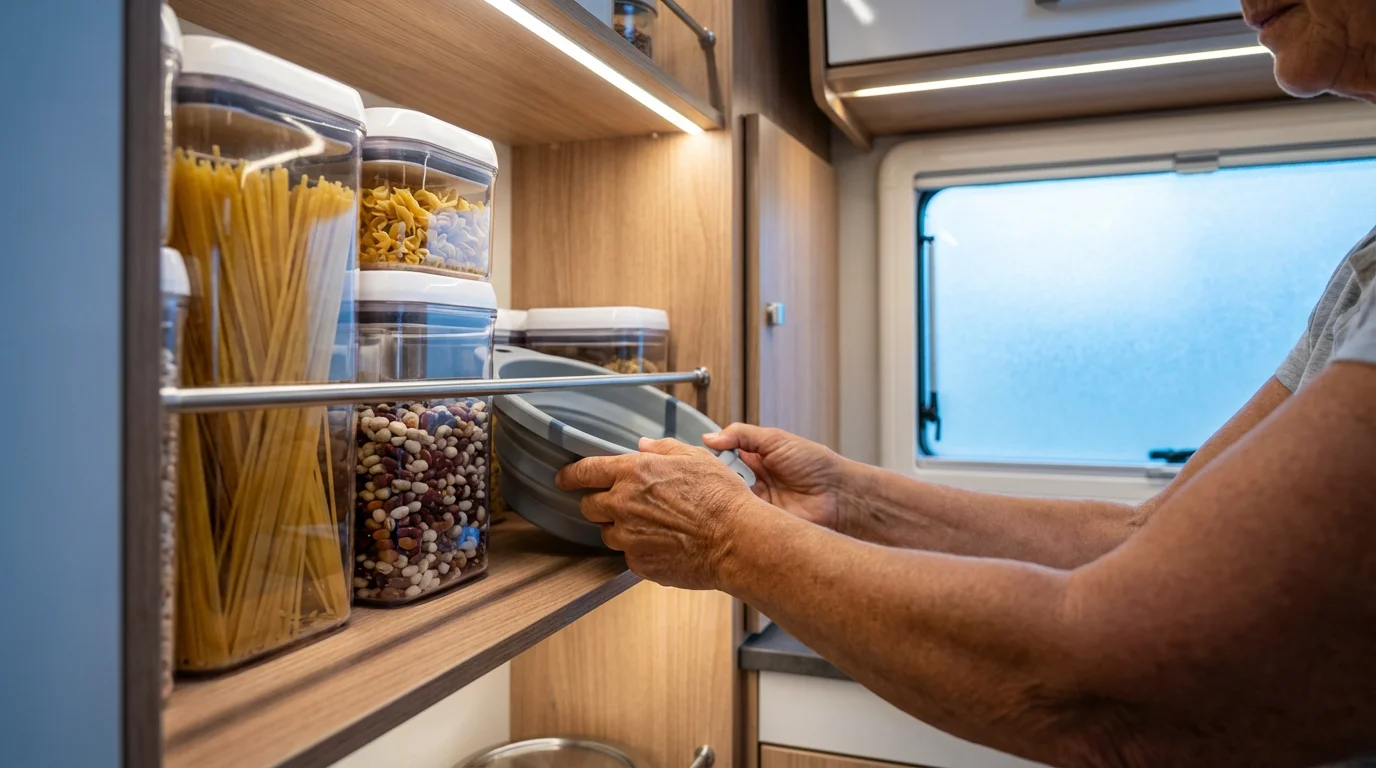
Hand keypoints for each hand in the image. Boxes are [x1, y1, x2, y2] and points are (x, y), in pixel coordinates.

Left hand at [555, 437, 761, 589]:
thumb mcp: (695, 458)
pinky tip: (665, 545)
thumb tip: (643, 446)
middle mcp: (623, 504)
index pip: (585, 471)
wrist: (736, 539)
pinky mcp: (638, 563)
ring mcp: (628, 536)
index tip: (564, 479)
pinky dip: (640, 550)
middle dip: (599, 504)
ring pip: (608, 533)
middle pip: (589, 506)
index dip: (570, 475)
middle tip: (621, 505)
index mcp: (634, 473)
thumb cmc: (720, 497)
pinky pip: (629, 555)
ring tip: (653, 527)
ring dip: (622, 529)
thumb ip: (662, 449)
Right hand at [703, 424, 848, 531]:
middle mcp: (751, 481)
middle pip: (720, 479)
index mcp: (754, 459)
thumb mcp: (775, 439)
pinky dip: (733, 513)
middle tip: (707, 473)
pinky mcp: (759, 523)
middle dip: (713, 476)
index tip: (698, 455)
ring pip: (726, 499)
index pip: (721, 456)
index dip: (710, 456)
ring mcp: (754, 503)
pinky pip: (738, 518)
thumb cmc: (814, 464)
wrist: (838, 495)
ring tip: (721, 487)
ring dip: (722, 494)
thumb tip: (710, 437)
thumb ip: (741, 435)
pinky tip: (730, 505)